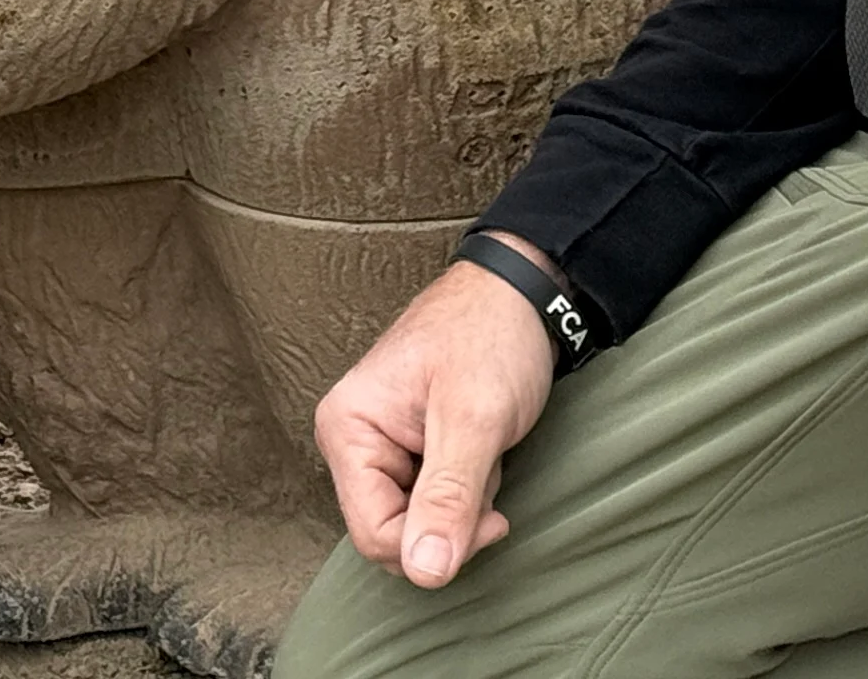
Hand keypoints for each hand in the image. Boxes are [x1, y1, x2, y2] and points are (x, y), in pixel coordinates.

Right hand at [316, 243, 554, 585]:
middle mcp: (353, 438)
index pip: (374, 534)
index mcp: (347, 427)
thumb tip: (425, 572)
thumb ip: (448, 498)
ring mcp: (380, 444)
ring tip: (482, 449)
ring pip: (418, 522)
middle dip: (451, 520)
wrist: (520, 295)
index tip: (492, 519)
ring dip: (464, 503)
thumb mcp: (475, 419)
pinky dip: (467, 489)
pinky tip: (479, 451)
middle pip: (394, 534)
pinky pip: (433, 502)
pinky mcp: (408, 448)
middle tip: (485, 472)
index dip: (436, 544)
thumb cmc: (490, 336)